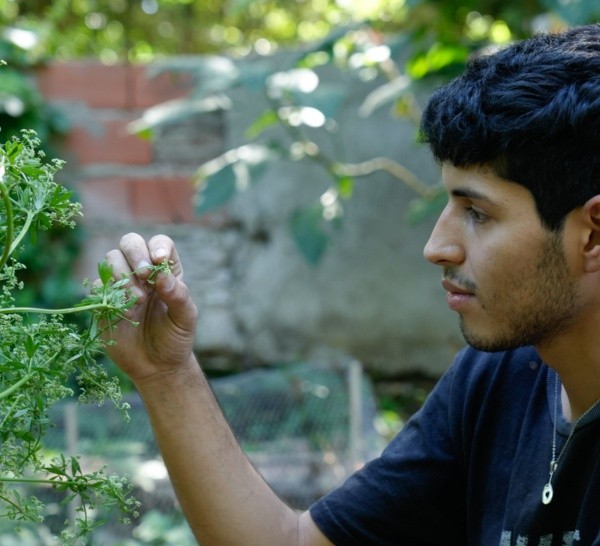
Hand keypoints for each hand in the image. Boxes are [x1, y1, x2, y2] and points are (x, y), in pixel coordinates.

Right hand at [102, 233, 197, 383]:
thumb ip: (178, 295)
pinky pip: (98, 285)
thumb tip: (162, 275)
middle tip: (145, 274)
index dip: (158, 246)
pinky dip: (110, 294)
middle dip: (136, 253)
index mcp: (166, 271)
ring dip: (123, 274)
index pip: (160, 243)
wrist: (157, 366)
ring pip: (112, 259)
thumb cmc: (175, 338)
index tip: (160, 261)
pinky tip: (127, 314)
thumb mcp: (185, 318)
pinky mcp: (104, 301)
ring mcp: (121, 285)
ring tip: (139, 300)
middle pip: (130, 242)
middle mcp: (142, 273)